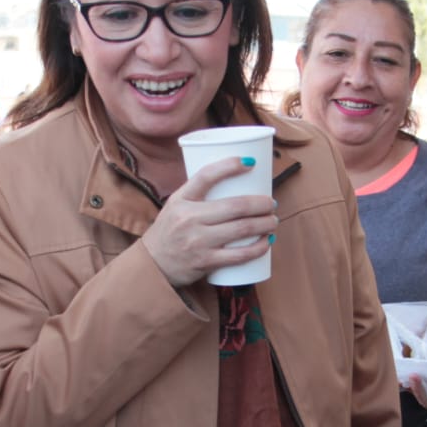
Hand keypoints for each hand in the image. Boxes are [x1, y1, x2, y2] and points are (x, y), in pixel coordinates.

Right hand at [141, 157, 275, 286]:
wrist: (153, 264)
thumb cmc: (170, 230)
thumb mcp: (176, 205)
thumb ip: (199, 193)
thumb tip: (234, 179)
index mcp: (181, 199)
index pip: (206, 175)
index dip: (230, 166)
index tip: (249, 162)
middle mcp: (189, 218)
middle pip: (235, 206)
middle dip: (261, 203)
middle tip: (271, 203)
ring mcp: (198, 241)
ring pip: (241, 229)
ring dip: (265, 224)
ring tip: (273, 220)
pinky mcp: (206, 262)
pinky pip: (239, 255)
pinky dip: (258, 248)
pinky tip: (267, 242)